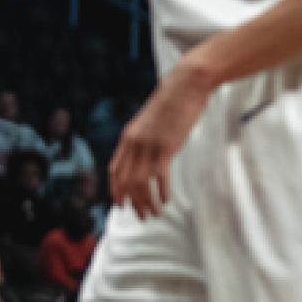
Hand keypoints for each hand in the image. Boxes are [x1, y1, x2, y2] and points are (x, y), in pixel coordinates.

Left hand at [110, 60, 213, 218]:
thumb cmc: (173, 100)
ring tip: (153, 213)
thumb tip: (148, 152)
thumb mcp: (152, 121)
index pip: (115, 169)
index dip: (116, 190)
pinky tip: (165, 201)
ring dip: (146, 201)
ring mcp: (149, 145)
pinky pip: (159, 176)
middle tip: (140, 216)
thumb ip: (146, 136)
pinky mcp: (166, 146)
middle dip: (132, 202)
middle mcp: (134, 143)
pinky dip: (161, 192)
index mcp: (128, 137)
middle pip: (126, 180)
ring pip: (141, 182)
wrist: (185, 85)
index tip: (121, 204)